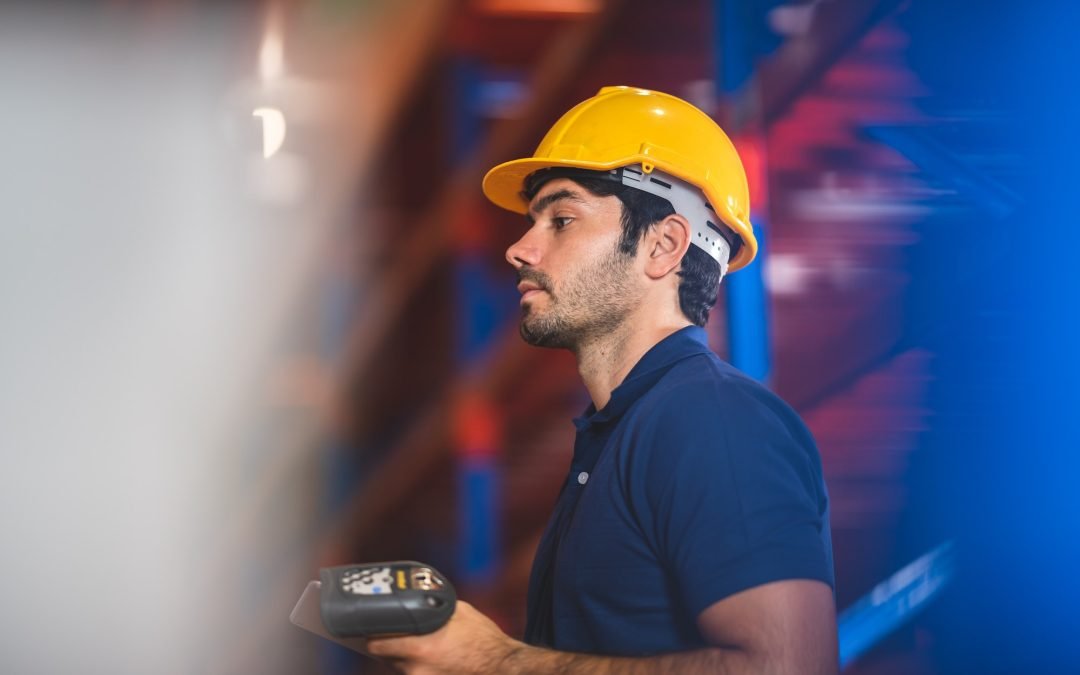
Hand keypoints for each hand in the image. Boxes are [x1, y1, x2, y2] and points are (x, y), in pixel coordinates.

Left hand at [367, 600, 522, 674]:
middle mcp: (417, 669)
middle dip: (391, 647)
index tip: (374, 629)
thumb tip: (418, 601)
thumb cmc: (484, 639)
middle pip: (388, 658)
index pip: (376, 646)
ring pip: (404, 668)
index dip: (373, 636)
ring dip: (408, 658)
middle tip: (400, 635)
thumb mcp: (458, 612)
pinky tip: (438, 660)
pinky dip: (422, 668)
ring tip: (428, 647)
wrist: (503, 667)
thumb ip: (433, 609)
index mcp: (419, 648)